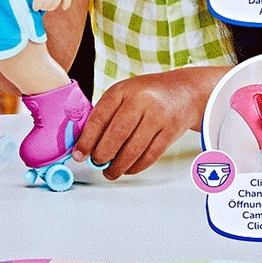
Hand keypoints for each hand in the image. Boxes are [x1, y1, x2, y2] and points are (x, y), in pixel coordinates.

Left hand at [30, 0, 71, 11]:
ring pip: (54, 5)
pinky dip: (64, 6)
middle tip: (42, 4)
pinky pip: (67, 3)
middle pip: (46, 6)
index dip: (36, 6)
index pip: (37, 4)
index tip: (36, 6)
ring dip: (51, 7)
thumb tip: (36, 2)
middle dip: (43, 6)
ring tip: (49, 4)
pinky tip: (62, 5)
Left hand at [72, 69, 214, 179]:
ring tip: (109, 172)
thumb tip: (85, 144)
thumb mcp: (124, 94)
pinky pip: (150, 156)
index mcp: (122, 90)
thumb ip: (106, 115)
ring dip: (118, 166)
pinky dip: (135, 167)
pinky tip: (127, 169)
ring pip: (133, 149)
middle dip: (102, 154)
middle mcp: (141, 101)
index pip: (100, 117)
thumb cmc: (146, 95)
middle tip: (96, 163)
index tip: (79, 155)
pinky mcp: (170, 132)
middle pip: (117, 134)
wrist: (183, 92)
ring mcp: (158, 116)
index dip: (87, 139)